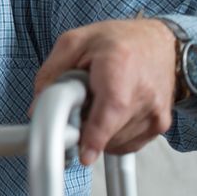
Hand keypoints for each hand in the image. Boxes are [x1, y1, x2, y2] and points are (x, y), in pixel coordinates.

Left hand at [33, 19, 176, 165]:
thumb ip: (50, 74)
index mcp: (120, 66)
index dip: (96, 135)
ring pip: (116, 141)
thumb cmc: (117, 40)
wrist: (159, 42)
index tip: (84, 155)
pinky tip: (110, 111)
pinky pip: (127, 144)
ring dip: (98, 130)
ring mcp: (156, 111)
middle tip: (79, 103)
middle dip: (84, 125)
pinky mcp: (160, 125)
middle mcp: (144, 92)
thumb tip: (35, 108)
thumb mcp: (72, 43)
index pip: (111, 108)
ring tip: (98, 100)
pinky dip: (112, 135)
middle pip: (108, 129)